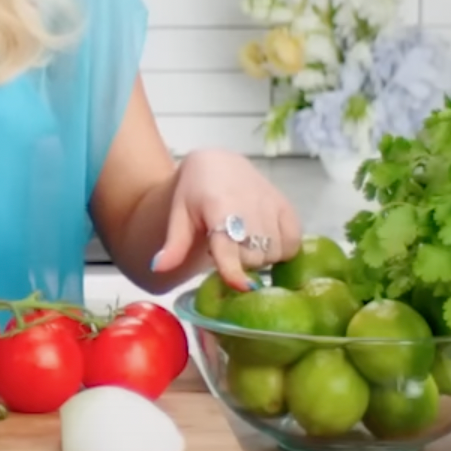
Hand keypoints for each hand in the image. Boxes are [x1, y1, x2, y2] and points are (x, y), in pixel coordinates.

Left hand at [147, 148, 302, 292]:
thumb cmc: (195, 193)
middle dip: (241, 264)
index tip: (242, 286)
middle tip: (228, 250)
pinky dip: (282, 250)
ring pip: (274, 253)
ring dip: (261, 258)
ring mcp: (271, 204)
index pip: (229, 244)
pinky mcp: (287, 205)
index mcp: (218, 206)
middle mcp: (248, 204)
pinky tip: (266, 242)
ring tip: (244, 244)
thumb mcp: (179, 215)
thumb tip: (157, 268)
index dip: (235, 268)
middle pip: (253, 257)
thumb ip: (174, 245)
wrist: (218, 164)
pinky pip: (293, 243)